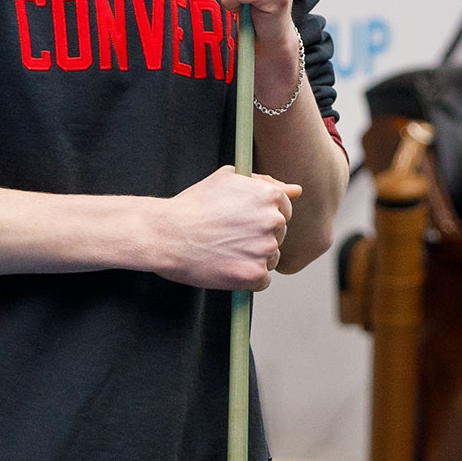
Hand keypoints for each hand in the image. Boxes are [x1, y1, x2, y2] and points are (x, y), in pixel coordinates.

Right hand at [148, 166, 302, 289]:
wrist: (165, 234)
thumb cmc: (192, 206)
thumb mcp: (227, 179)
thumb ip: (264, 183)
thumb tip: (296, 190)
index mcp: (269, 196)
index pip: (283, 211)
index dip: (260, 218)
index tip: (241, 222)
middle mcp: (273, 221)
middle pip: (279, 235)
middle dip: (258, 238)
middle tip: (227, 236)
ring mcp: (265, 249)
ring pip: (271, 258)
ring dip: (252, 258)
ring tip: (224, 250)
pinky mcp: (255, 274)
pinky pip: (262, 280)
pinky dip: (246, 278)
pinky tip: (225, 266)